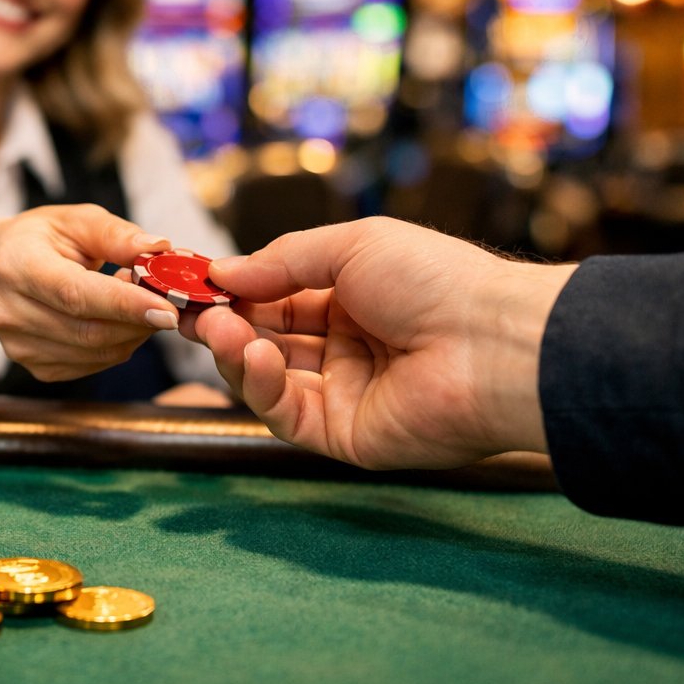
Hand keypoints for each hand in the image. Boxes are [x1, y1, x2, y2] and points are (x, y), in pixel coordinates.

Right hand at [0, 204, 179, 380]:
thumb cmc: (38, 240)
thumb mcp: (73, 220)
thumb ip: (116, 234)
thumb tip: (159, 248)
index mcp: (16, 266)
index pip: (75, 295)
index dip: (124, 304)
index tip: (167, 308)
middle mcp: (9, 311)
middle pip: (89, 331)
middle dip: (138, 320)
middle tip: (162, 297)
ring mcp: (18, 346)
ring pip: (95, 353)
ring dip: (132, 333)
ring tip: (136, 302)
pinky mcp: (34, 367)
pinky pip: (92, 365)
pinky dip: (117, 345)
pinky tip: (116, 320)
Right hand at [188, 217, 573, 468]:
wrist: (495, 345)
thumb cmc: (436, 281)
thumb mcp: (351, 247)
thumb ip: (281, 261)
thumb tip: (221, 271)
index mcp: (354, 300)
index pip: (277, 299)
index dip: (235, 293)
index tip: (193, 284)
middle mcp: (347, 348)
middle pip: (265, 340)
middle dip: (225, 324)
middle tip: (188, 309)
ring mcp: (344, 394)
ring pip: (268, 379)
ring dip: (236, 352)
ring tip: (215, 328)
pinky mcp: (344, 436)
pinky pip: (287, 415)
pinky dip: (262, 386)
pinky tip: (257, 356)